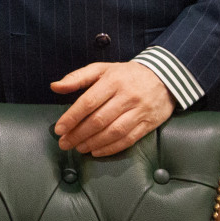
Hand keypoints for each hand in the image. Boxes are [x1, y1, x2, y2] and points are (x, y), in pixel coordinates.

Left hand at [51, 61, 175, 156]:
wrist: (164, 77)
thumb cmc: (125, 75)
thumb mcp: (101, 69)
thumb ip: (77, 78)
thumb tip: (55, 86)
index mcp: (112, 81)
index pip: (88, 102)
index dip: (72, 117)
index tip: (59, 129)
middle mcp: (127, 97)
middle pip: (99, 120)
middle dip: (79, 134)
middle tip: (64, 143)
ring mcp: (140, 111)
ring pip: (114, 132)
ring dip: (93, 143)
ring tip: (78, 148)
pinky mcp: (149, 123)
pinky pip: (129, 139)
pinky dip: (111, 148)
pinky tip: (97, 151)